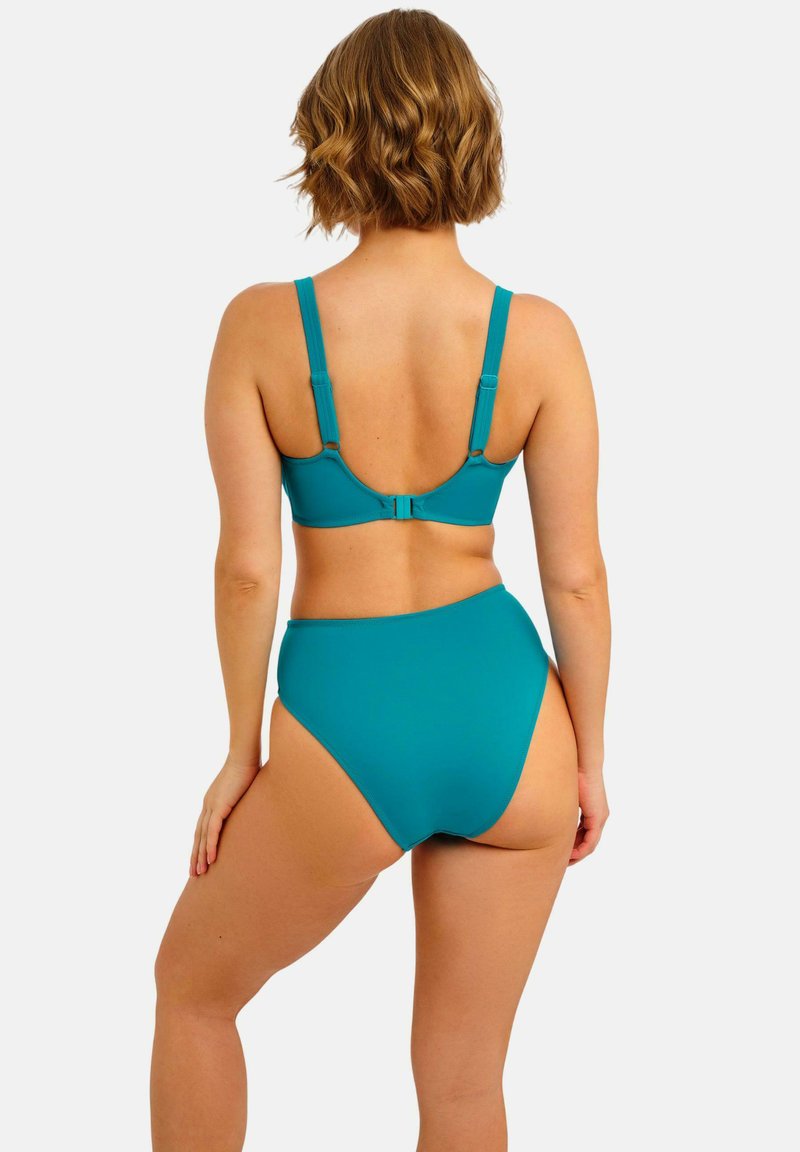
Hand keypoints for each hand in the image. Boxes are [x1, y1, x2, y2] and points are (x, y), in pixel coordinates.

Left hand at [190, 755, 260, 876]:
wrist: (244, 756)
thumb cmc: (248, 767)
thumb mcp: (244, 788)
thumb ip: (244, 798)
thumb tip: (255, 803)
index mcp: (212, 801)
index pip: (202, 827)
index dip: (200, 844)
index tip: (199, 858)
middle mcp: (208, 805)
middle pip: (198, 835)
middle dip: (195, 855)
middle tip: (194, 873)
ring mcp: (212, 805)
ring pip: (202, 836)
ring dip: (200, 855)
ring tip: (199, 872)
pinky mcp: (219, 806)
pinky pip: (212, 831)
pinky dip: (210, 845)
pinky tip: (210, 859)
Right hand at [568, 767, 608, 865]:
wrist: (584, 763)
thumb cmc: (572, 773)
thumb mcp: (565, 794)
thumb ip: (560, 805)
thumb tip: (544, 807)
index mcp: (592, 811)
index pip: (584, 834)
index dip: (573, 845)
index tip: (561, 851)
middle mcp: (599, 817)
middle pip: (588, 842)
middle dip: (575, 854)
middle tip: (563, 862)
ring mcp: (600, 818)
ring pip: (590, 844)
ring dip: (578, 854)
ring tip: (565, 861)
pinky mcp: (598, 817)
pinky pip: (591, 840)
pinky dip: (581, 849)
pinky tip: (571, 854)